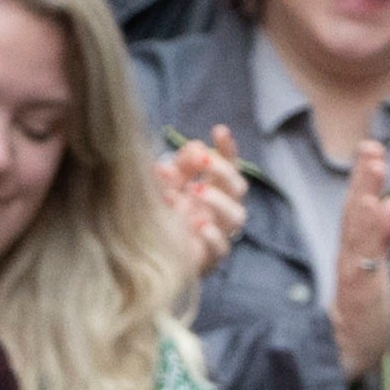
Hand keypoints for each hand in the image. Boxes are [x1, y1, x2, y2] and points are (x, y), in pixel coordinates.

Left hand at [154, 126, 245, 279]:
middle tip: (202, 161)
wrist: (151, 259)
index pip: (229, 165)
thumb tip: (193, 148)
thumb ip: (180, 167)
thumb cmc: (163, 217)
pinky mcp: (210, 259)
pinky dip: (214, 236)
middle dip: (223, 171)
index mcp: (214, 190)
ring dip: (219, 200)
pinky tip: (199, 226)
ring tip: (195, 191)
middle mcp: (221, 211)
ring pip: (237, 217)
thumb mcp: (168, 186)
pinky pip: (222, 249)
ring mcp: (218, 234)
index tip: (218, 130)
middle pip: (238, 187)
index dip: (227, 148)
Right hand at [330, 141, 389, 378]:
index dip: (365, 180)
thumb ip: (383, 238)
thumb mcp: (377, 272)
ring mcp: (352, 276)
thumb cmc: (362, 321)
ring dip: (365, 194)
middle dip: (363, 178)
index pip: (359, 211)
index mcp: (355, 254)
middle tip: (371, 146)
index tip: (373, 150)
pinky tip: (377, 207)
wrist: (345, 363)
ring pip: (357, 229)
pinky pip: (363, 257)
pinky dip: (369, 230)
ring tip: (373, 164)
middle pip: (355, 212)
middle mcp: (350, 260)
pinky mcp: (359, 294)